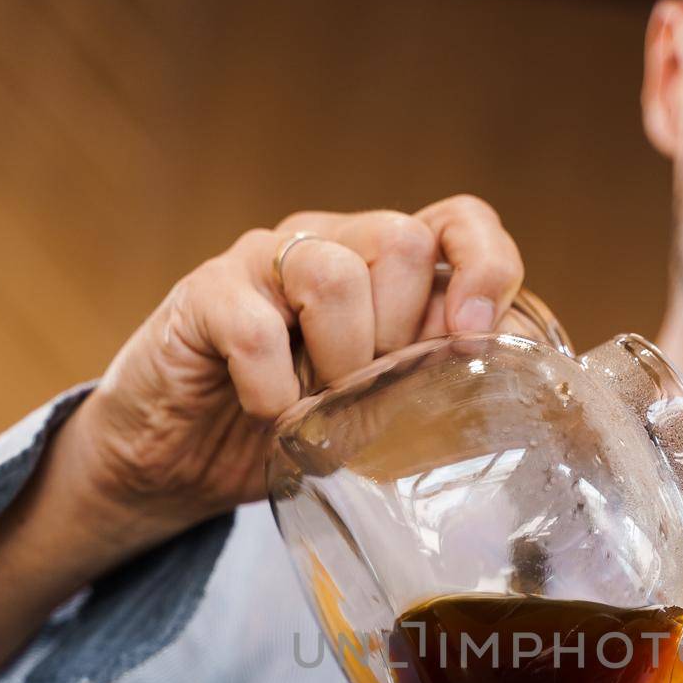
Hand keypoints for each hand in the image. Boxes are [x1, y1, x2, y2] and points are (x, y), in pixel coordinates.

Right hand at [67, 197, 523, 532]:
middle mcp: (331, 245)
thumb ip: (432, 384)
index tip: (471, 341)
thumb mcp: (381, 413)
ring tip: (317, 406)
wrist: (181, 460)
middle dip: (398, 336)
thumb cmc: (292, 431)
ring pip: (331, 275)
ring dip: (338, 360)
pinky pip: (255, 328)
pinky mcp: (205, 295)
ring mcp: (265, 262)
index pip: (460, 223)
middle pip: (401, 241)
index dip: (483, 268)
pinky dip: (271, 387)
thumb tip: (500, 387)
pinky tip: (267, 413)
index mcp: (386, 270)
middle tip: (367, 391)